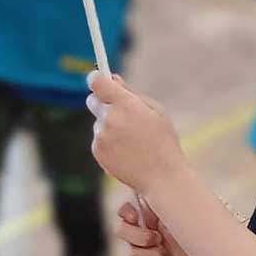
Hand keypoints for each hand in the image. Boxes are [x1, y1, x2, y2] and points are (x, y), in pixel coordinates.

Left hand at [86, 71, 183, 195]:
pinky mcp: (97, 151)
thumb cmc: (163, 141)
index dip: (96, 78)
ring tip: (131, 140)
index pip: (97, 82)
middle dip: (102, 102)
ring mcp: (101, 136)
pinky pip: (98, 139)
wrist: (161, 176)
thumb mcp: (156, 111)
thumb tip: (112, 78)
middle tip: (119, 111)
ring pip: (98, 122)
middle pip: (92, 100)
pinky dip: (108, 142)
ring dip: (109, 125)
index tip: (99, 78)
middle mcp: (109, 118)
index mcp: (125, 104)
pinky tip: (126, 151)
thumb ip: (131, 93)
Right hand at [116, 200, 212, 255]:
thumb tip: (154, 181)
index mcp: (155, 219)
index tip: (136, 218)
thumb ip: (168, 199)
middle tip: (158, 240)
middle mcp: (149, 236)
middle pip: (122, 232)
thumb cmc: (206, 236)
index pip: (127, 212)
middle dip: (137, 237)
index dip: (126, 214)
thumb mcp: (187, 213)